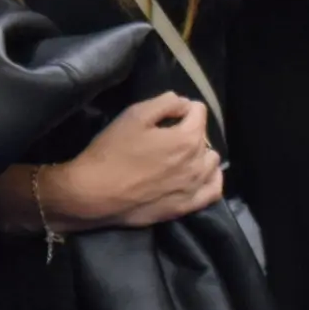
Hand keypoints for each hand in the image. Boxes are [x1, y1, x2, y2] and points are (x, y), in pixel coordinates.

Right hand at [33, 92, 223, 231]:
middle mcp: (197, 163)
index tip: (165, 115)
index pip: (198, 111)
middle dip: (189, 131)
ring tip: (179, 156)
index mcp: (186, 138)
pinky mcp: (186, 207)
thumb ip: (165, 103)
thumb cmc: (112, 152)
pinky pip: (214, 190)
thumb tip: (184, 103)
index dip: (181, 108)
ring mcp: (194, 188)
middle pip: (204, 137)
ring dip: (200, 154)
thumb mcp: (134, 115)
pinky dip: (210, 179)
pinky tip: (197, 176)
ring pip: (212, 162)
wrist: (94, 195)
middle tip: (165, 136)